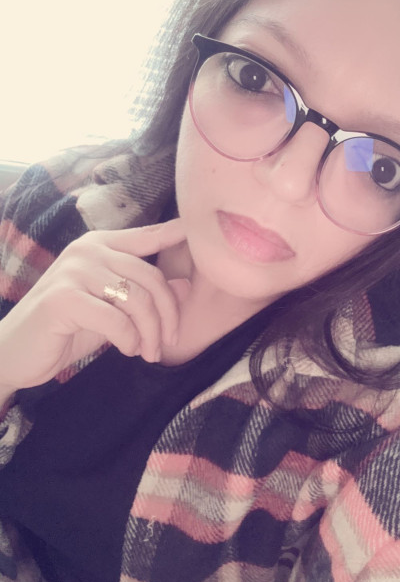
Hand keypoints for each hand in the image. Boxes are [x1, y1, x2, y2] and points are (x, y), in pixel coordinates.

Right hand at [0, 218, 188, 392]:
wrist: (15, 352)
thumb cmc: (68, 328)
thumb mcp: (113, 310)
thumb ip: (144, 295)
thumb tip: (187, 285)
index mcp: (101, 245)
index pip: (147, 236)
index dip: (176, 233)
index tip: (199, 229)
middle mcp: (88, 250)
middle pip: (151, 278)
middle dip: (168, 315)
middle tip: (168, 342)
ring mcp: (74, 271)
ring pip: (137, 300)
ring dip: (150, 333)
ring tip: (147, 352)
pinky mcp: (63, 298)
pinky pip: (116, 320)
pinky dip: (129, 340)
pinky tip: (127, 350)